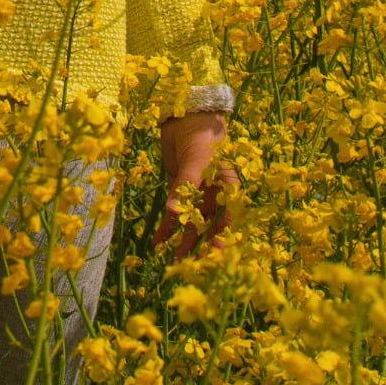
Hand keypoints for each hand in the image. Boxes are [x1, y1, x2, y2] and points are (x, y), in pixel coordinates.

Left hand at [153, 110, 235, 260]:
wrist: (186, 117)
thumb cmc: (200, 136)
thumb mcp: (194, 162)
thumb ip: (184, 188)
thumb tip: (173, 214)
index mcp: (228, 190)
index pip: (228, 220)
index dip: (222, 239)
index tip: (213, 253)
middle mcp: (215, 197)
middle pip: (210, 228)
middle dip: (200, 247)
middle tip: (190, 267)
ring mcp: (198, 197)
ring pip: (191, 226)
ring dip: (182, 242)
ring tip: (173, 263)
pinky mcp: (180, 193)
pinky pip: (175, 215)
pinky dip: (166, 228)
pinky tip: (157, 242)